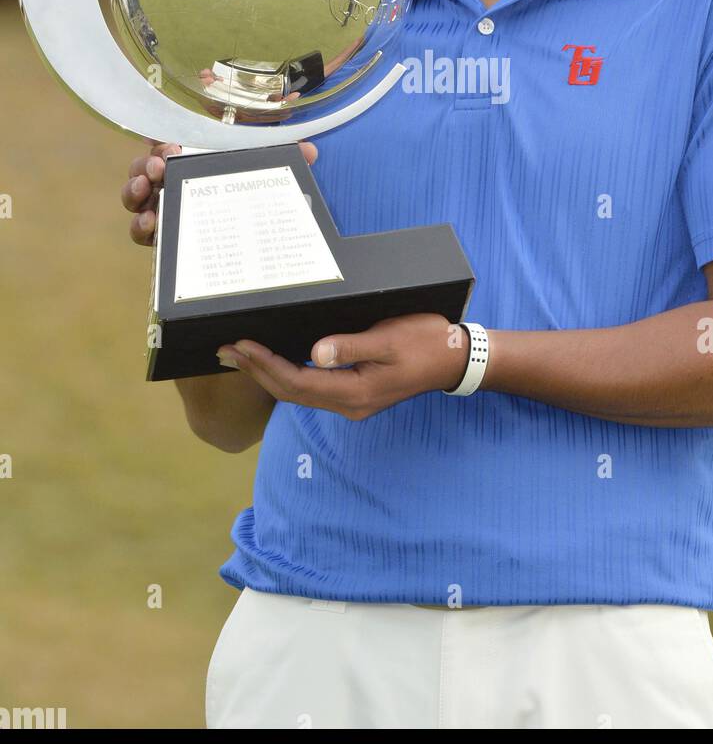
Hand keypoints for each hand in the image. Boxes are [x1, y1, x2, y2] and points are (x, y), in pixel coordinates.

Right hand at [121, 138, 318, 245]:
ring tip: (144, 190)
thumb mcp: (268, 170)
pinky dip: (139, 225)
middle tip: (157, 168)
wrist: (258, 239)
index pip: (165, 142)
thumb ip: (285, 158)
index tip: (170, 145)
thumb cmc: (253, 190)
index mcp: (192, 157)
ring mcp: (166, 208)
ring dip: (133, 191)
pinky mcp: (164, 236)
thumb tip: (310, 151)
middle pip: (144, 168)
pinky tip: (149, 222)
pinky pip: (141, 231)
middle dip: (144, 165)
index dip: (159, 142)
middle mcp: (173, 180)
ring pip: (135, 197)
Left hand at [217, 313, 469, 419]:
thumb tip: (315, 352)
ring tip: (240, 356)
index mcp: (355, 392)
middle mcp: (349, 404)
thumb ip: (350, 347)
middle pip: (290, 392)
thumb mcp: (389, 339)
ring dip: (268, 374)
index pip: (297, 382)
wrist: (455, 359)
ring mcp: (352, 402)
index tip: (241, 346)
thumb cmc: (426, 343)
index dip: (265, 365)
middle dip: (256, 371)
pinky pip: (312, 389)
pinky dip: (288, 375)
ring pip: (299, 393)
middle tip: (225, 350)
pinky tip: (276, 363)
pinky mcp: (356, 394)